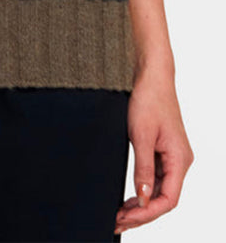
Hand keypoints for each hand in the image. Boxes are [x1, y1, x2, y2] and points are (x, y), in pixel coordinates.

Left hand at [114, 68, 193, 233]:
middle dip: (141, 213)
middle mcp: (180, 161)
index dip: (147, 213)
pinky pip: (156, 178)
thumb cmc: (149, 99)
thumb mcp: (140, 135)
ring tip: (119, 214)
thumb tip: (142, 199)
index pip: (168, 200)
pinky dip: (143, 190)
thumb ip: (142, 168)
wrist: (151, 76)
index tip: (125, 218)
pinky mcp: (164, 150)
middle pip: (164, 198)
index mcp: (180, 159)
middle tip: (117, 221)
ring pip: (159, 190)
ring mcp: (172, 156)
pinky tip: (129, 198)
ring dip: (141, 204)